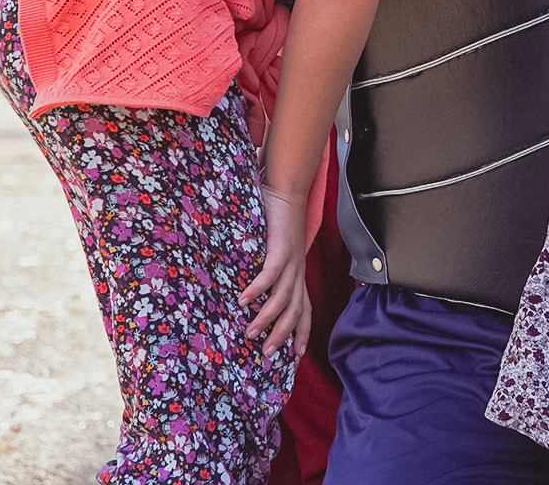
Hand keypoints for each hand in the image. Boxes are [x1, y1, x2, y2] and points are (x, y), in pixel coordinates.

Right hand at [238, 183, 311, 357]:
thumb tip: (250, 294)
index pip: (304, 309)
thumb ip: (268, 271)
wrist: (286, 192)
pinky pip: (271, 274)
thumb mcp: (277, 252)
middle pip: (295, 311)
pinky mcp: (280, 248)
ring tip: (250, 332)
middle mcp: (297, 271)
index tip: (294, 356)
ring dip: (267, 317)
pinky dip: (258, 289)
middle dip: (282, 335)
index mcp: (297, 274)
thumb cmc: (278, 222)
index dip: (301, 332)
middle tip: (266, 354)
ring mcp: (291, 260)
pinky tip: (243, 301)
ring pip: (284, 298)